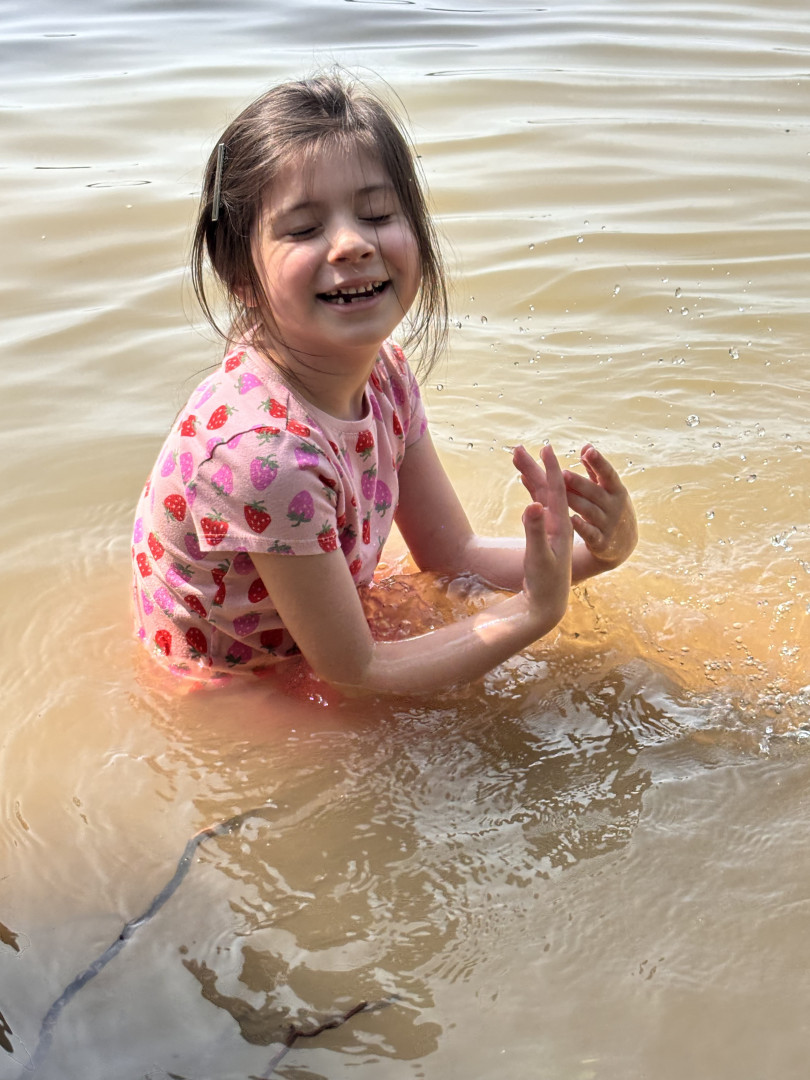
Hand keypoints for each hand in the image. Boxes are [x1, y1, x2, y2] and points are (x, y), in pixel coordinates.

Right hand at [520, 444, 572, 629]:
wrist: (549, 604)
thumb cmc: (545, 583)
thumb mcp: (538, 557)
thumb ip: (535, 530)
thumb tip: (532, 504)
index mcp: (560, 526)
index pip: (557, 491)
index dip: (552, 469)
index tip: (546, 448)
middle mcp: (558, 524)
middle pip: (547, 489)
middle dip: (534, 468)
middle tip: (521, 448)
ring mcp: (551, 529)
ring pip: (541, 497)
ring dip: (531, 478)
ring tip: (518, 460)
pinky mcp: (544, 536)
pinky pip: (538, 509)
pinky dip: (531, 494)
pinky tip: (526, 487)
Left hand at [562, 444, 636, 565]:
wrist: (623, 545)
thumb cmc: (610, 508)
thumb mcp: (608, 490)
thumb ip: (595, 470)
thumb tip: (586, 447)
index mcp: (616, 490)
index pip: (608, 474)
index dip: (599, 462)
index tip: (588, 451)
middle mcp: (614, 506)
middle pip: (595, 492)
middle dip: (579, 483)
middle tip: (562, 473)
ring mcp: (609, 524)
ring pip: (590, 511)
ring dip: (575, 502)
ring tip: (560, 493)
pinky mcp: (602, 542)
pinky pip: (591, 534)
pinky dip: (582, 527)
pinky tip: (571, 520)